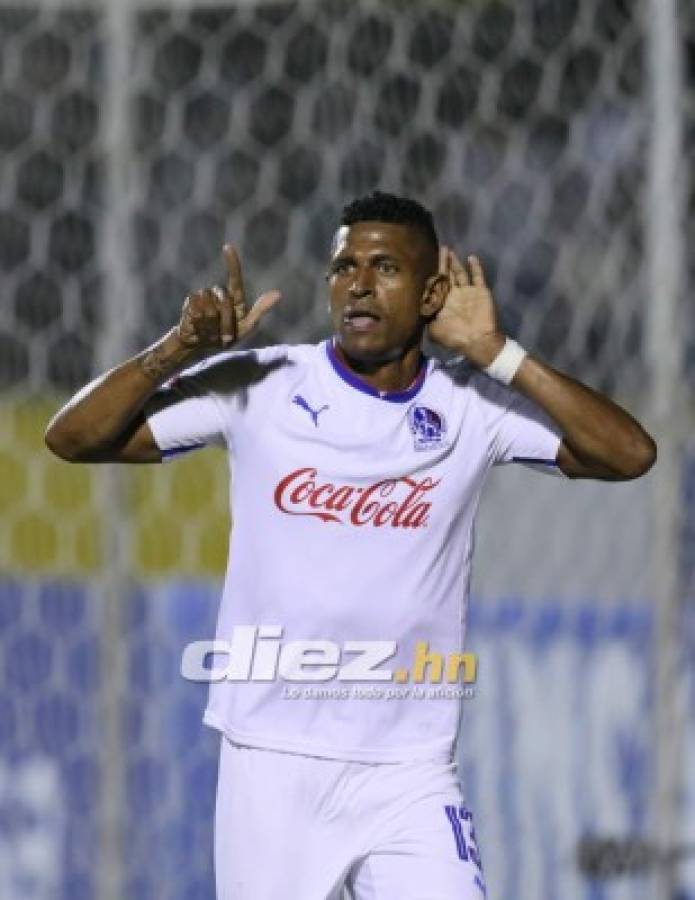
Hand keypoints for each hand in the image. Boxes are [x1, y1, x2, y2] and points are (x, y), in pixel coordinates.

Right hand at [176, 245, 280, 352]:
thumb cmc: (226, 337)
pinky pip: (195, 307)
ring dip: (212, 322)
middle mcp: (219, 294)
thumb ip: (260, 309)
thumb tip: (278, 293)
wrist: (202, 345)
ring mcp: (204, 296)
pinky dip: (200, 321)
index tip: (227, 247)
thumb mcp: (247, 327)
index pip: (235, 278)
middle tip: (225, 335)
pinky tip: (199, 326)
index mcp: (235, 298)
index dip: (232, 263)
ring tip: (211, 330)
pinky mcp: (190, 302)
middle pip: (223, 297)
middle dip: (225, 319)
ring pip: (208, 302)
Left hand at [427, 248, 504, 367]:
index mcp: (443, 304)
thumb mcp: (433, 329)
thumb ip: (426, 316)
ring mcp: (468, 292)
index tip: (426, 263)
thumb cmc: (454, 336)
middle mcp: (454, 296)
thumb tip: (417, 307)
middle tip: (440, 249)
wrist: (477, 340)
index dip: (433, 275)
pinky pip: (478, 276)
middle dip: (443, 263)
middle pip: (447, 276)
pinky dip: (475, 267)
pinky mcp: (480, 291)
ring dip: (455, 262)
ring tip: (449, 250)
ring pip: (460, 273)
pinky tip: (471, 257)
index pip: (436, 285)